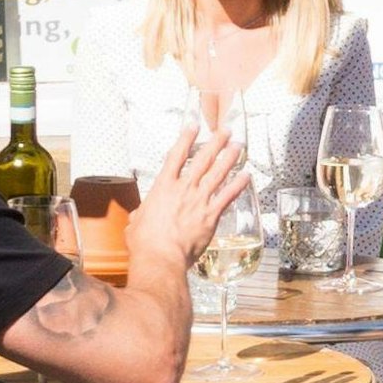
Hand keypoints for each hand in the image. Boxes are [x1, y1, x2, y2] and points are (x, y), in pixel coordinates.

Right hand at [131, 121, 245, 274]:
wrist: (160, 257)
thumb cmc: (145, 243)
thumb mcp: (136, 223)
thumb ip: (141, 215)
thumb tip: (139, 217)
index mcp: (163, 187)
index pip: (176, 156)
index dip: (186, 138)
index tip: (194, 126)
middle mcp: (183, 189)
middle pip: (202, 159)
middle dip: (215, 142)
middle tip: (225, 130)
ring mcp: (199, 200)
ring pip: (218, 173)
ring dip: (229, 157)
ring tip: (238, 145)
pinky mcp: (211, 215)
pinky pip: (228, 195)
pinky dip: (238, 184)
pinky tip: (247, 175)